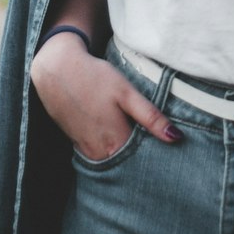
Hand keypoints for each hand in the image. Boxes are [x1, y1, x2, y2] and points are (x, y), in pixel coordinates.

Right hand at [30, 34, 181, 160]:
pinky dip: (111, 149)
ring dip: (126, 155)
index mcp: (116, 142)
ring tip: (139, 140)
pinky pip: (100, 154)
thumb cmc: (95, 78)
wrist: (57, 70)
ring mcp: (87, 151)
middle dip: (143, 159)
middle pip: (128, 163)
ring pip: (114, 160)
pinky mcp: (78, 144)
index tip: (170, 152)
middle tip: (158, 147)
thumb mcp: (126, 92)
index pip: (144, 160)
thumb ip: (150, 117)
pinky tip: (117, 135)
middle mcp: (100, 153)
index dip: (158, 156)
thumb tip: (176, 137)